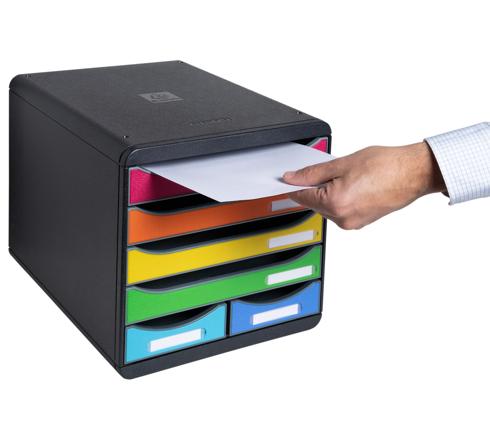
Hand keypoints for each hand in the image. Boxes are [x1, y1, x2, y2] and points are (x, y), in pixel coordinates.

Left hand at [283, 142, 445, 228]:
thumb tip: (293, 178)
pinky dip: (341, 199)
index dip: (294, 185)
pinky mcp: (361, 223)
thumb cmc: (386, 166)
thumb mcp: (342, 163)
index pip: (302, 197)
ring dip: (329, 193)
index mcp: (335, 204)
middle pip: (314, 203)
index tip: (289, 179)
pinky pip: (341, 211)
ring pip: (327, 208)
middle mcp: (342, 218)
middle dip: (315, 187)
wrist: (413, 173)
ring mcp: (352, 223)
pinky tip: (353, 185)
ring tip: (348, 176)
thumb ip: (313, 173)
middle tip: (328, 170)